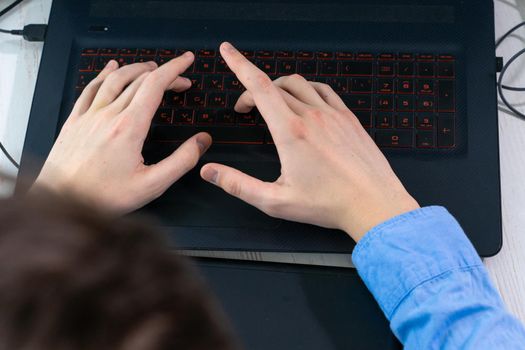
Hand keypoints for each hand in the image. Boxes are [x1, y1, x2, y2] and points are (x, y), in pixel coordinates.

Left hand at [33, 53, 211, 213]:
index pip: (155, 85)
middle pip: (140, 80)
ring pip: (115, 79)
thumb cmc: (103, 197)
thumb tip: (202, 141)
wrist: (60, 203)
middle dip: (164, 73)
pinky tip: (110, 69)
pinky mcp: (74, 121)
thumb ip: (182, 161)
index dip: (174, 69)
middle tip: (180, 79)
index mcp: (129, 127)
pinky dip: (104, 74)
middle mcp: (108, 115)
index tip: (186, 60)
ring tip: (151, 67)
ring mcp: (89, 116)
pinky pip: (91, 88)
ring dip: (136, 68)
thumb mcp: (152, 185)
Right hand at [201, 43, 418, 240]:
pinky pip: (324, 90)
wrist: (374, 204)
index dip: (239, 65)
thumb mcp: (276, 201)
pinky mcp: (349, 119)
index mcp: (291, 132)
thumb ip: (238, 184)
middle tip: (245, 109)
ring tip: (271, 102)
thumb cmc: (328, 205)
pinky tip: (304, 101)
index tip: (227, 50)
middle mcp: (312, 116)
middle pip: (275, 85)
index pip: (259, 87)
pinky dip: (307, 89)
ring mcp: (333, 114)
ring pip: (299, 84)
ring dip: (279, 86)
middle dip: (253, 90)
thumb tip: (209, 171)